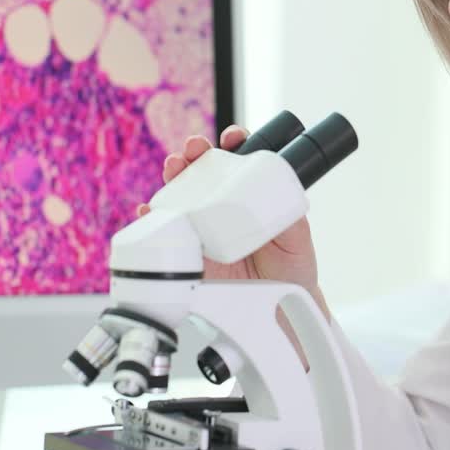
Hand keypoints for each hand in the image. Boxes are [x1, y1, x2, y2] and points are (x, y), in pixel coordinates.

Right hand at [136, 125, 330, 366]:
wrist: (280, 312)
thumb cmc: (293, 270)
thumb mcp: (297, 237)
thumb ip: (288, 215)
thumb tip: (281, 192)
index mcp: (251, 196)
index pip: (240, 161)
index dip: (235, 143)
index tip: (234, 137)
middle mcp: (224, 207)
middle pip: (204, 171)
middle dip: (196, 153)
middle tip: (195, 148)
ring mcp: (204, 227)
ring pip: (181, 194)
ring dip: (174, 175)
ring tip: (173, 167)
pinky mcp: (189, 251)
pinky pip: (165, 231)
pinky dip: (154, 218)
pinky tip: (152, 210)